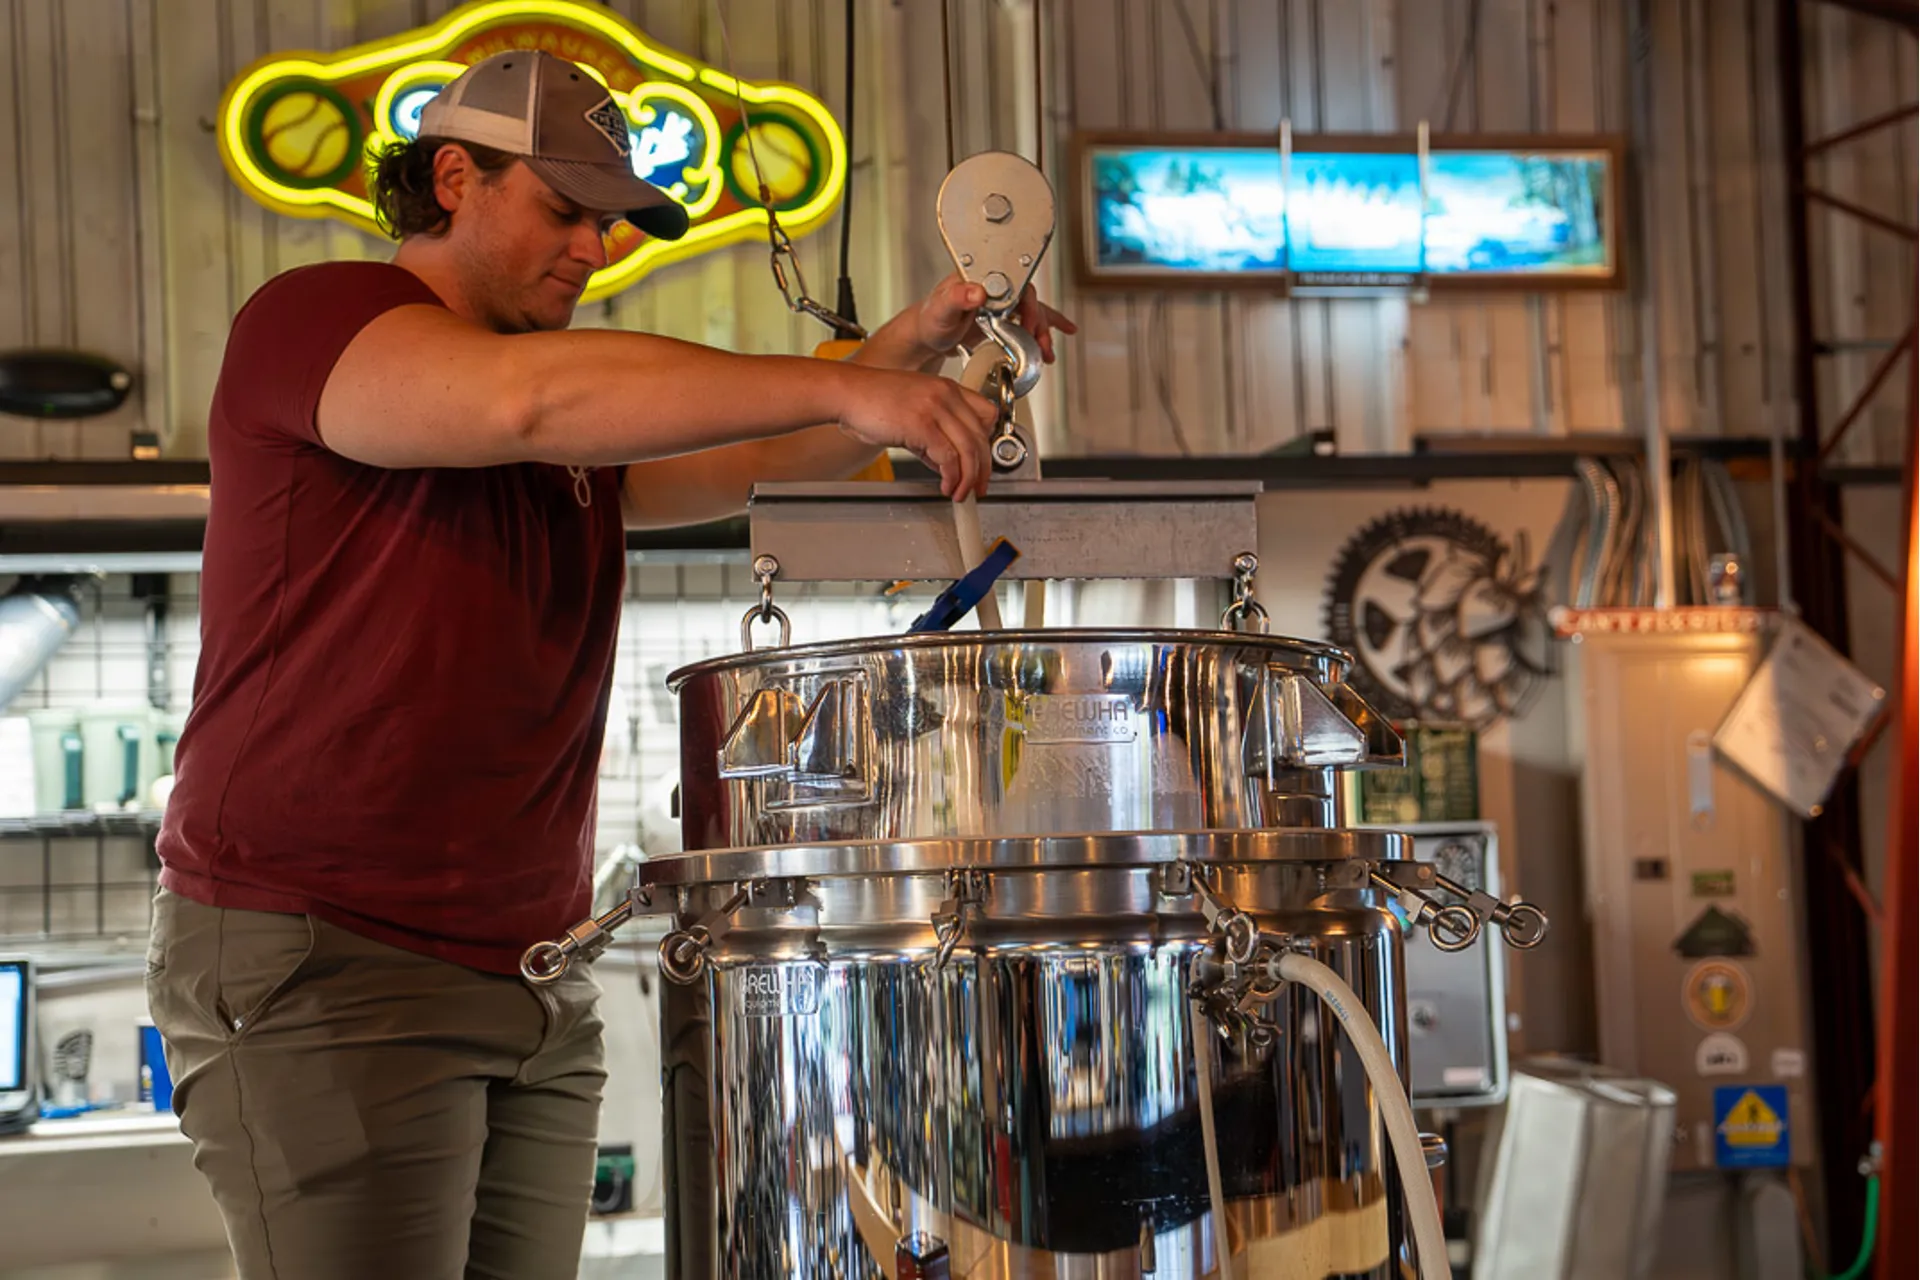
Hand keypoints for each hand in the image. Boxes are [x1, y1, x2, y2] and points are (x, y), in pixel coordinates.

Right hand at [835, 366, 996, 498]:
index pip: (987, 414)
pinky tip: (946, 486)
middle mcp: (945, 395)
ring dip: (969, 477)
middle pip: (981, 436)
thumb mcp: (912, 414)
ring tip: (962, 493)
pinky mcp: (921, 424)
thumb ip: (933, 438)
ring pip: (969, 449)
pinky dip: (951, 476)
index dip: (988, 442)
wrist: (846, 392)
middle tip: (979, 487)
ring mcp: (935, 407)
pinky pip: (948, 457)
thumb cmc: (871, 400)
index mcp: (947, 389)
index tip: (983, 462)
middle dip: (984, 468)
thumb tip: (946, 465)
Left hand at [908, 273, 1078, 364]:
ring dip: (1043, 332)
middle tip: (1040, 346)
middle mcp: (994, 287)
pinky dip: (1045, 326)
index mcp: (982, 278)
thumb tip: (976, 290)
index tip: (1027, 326)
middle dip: (1039, 324)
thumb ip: (956, 297)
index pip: (1015, 286)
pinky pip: (1029, 320)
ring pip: (1031, 313)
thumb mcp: (940, 308)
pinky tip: (1063, 330)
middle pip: (1028, 301)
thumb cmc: (930, 319)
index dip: (1026, 306)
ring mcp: (1000, 303)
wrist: (926, 335)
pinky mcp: (1003, 317)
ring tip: (1047, 351)